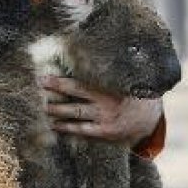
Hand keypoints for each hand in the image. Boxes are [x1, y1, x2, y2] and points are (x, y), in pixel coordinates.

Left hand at [39, 76, 162, 144]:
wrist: (149, 118)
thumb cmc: (130, 93)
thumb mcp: (122, 80)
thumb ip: (106, 72)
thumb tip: (84, 55)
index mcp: (109, 85)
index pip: (80, 80)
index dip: (60, 79)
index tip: (43, 76)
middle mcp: (105, 100)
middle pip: (74, 92)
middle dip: (55, 88)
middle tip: (38, 85)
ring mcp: (104, 117)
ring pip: (74, 113)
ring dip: (56, 110)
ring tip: (42, 107)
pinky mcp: (104, 132)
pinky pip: (81, 129)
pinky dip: (66, 127)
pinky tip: (54, 124)